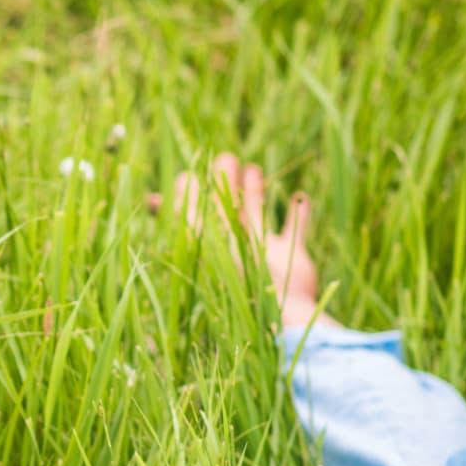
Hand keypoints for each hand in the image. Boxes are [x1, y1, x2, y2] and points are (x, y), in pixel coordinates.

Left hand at [151, 152, 330, 328]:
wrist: (277, 308)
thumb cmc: (240, 276)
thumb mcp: (208, 240)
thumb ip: (188, 214)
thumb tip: (165, 188)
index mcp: (210, 244)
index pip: (194, 215)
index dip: (187, 196)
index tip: (185, 175)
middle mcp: (234, 245)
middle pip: (225, 207)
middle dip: (224, 182)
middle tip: (225, 157)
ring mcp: (263, 249)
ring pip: (256, 213)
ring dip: (255, 191)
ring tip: (253, 168)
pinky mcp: (291, 254)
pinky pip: (294, 228)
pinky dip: (298, 213)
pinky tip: (300, 197)